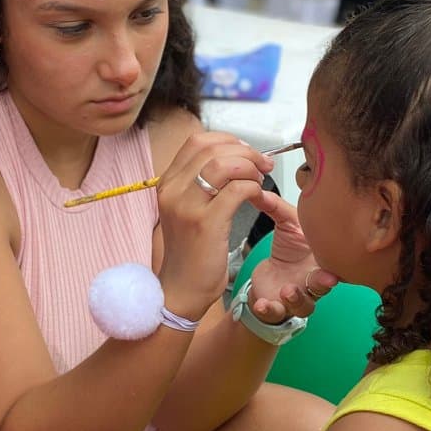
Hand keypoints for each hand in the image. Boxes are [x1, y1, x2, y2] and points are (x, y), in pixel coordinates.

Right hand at [156, 132, 272, 317]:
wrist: (181, 290)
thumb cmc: (191, 252)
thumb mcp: (186, 211)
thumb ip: (200, 184)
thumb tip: (231, 159)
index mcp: (167, 184)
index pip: (197, 142)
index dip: (227, 141)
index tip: (246, 152)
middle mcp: (172, 190)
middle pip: (212, 148)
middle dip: (245, 151)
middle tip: (263, 165)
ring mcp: (186, 206)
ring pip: (224, 164)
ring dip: (250, 167)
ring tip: (260, 181)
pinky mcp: (205, 223)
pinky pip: (237, 190)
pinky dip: (253, 188)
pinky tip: (258, 198)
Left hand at [244, 190, 338, 323]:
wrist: (271, 277)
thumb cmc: (288, 252)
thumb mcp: (286, 225)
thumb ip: (275, 206)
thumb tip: (259, 186)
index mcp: (322, 261)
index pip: (335, 263)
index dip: (337, 263)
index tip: (336, 260)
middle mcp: (313, 283)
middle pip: (324, 286)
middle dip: (324, 283)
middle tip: (324, 277)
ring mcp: (298, 297)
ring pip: (304, 304)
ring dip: (297, 298)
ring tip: (288, 290)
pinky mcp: (279, 306)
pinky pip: (277, 313)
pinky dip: (270, 309)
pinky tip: (262, 304)